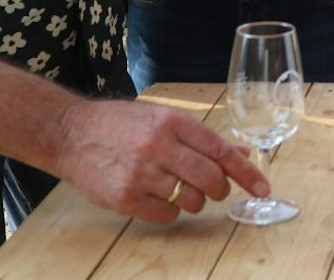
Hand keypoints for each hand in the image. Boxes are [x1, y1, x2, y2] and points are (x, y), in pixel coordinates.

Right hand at [52, 99, 268, 222]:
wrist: (70, 133)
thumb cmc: (121, 124)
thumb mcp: (162, 118)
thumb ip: (202, 137)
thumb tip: (242, 153)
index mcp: (172, 122)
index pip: (221, 151)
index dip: (247, 173)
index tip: (263, 188)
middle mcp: (158, 145)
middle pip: (211, 180)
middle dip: (220, 190)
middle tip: (214, 189)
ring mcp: (140, 173)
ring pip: (192, 200)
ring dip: (194, 200)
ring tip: (175, 187)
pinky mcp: (125, 198)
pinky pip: (167, 215)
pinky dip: (169, 210)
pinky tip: (155, 196)